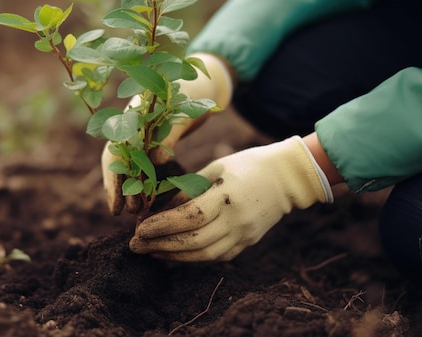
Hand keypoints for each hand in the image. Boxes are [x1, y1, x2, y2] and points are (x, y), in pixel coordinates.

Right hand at [103, 53, 234, 214]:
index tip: (117, 205)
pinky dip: (143, 181)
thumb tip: (155, 161)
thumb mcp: (182, 112)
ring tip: (137, 211)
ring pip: (129, 166)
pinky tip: (146, 198)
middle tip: (130, 212)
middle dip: (122, 189)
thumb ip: (168, 135)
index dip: (113, 181)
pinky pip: (142, 165)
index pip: (113, 153)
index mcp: (131, 117)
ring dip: (132, 188)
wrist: (202, 83)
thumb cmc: (193, 93)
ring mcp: (140, 134)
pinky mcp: (152, 141)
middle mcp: (130, 127)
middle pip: (118, 163)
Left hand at [129, 136, 332, 260]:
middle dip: (160, 246)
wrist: (287, 177)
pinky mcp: (248, 243)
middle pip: (194, 241)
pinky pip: (217, 257)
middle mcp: (237, 220)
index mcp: (227, 196)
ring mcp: (245, 235)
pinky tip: (173, 253)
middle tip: (135, 246)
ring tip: (149, 252)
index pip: (190, 217)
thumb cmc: (247, 165)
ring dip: (173, 256)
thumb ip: (189, 189)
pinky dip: (192, 257)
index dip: (162, 226)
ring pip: (204, 255)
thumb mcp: (215, 167)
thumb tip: (161, 209)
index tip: (138, 229)